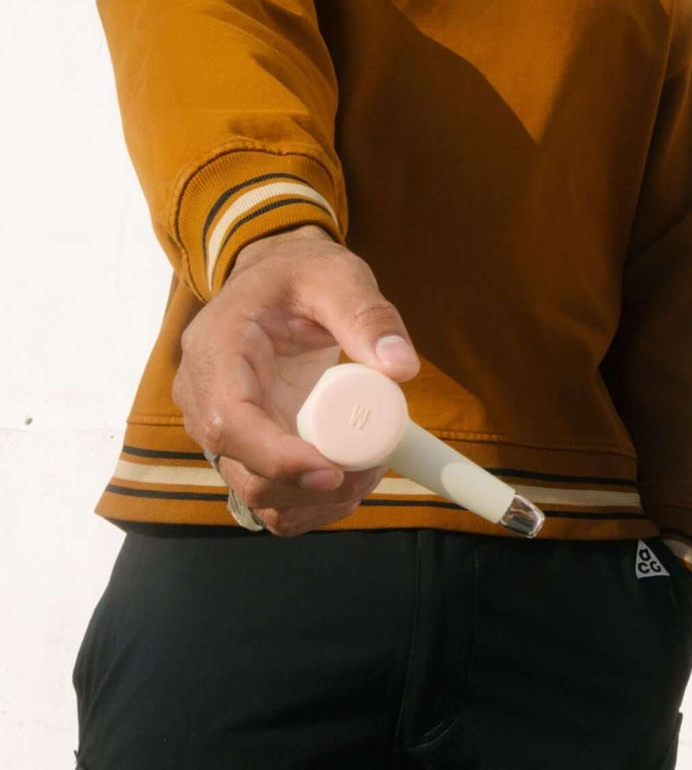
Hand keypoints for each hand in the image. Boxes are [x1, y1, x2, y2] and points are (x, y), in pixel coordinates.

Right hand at [172, 224, 419, 535]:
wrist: (278, 279)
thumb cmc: (302, 274)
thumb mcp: (339, 277)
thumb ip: (370, 317)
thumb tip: (402, 367)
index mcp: (216, 347)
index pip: (229, 421)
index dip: (277, 457)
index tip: (333, 471)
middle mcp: (204, 395)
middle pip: (240, 469)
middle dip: (307, 486)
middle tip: (372, 469)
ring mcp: (220, 425)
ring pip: (252, 492)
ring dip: (311, 502)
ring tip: (368, 474)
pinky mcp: (244, 443)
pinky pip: (266, 491)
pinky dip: (306, 503)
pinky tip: (347, 485)